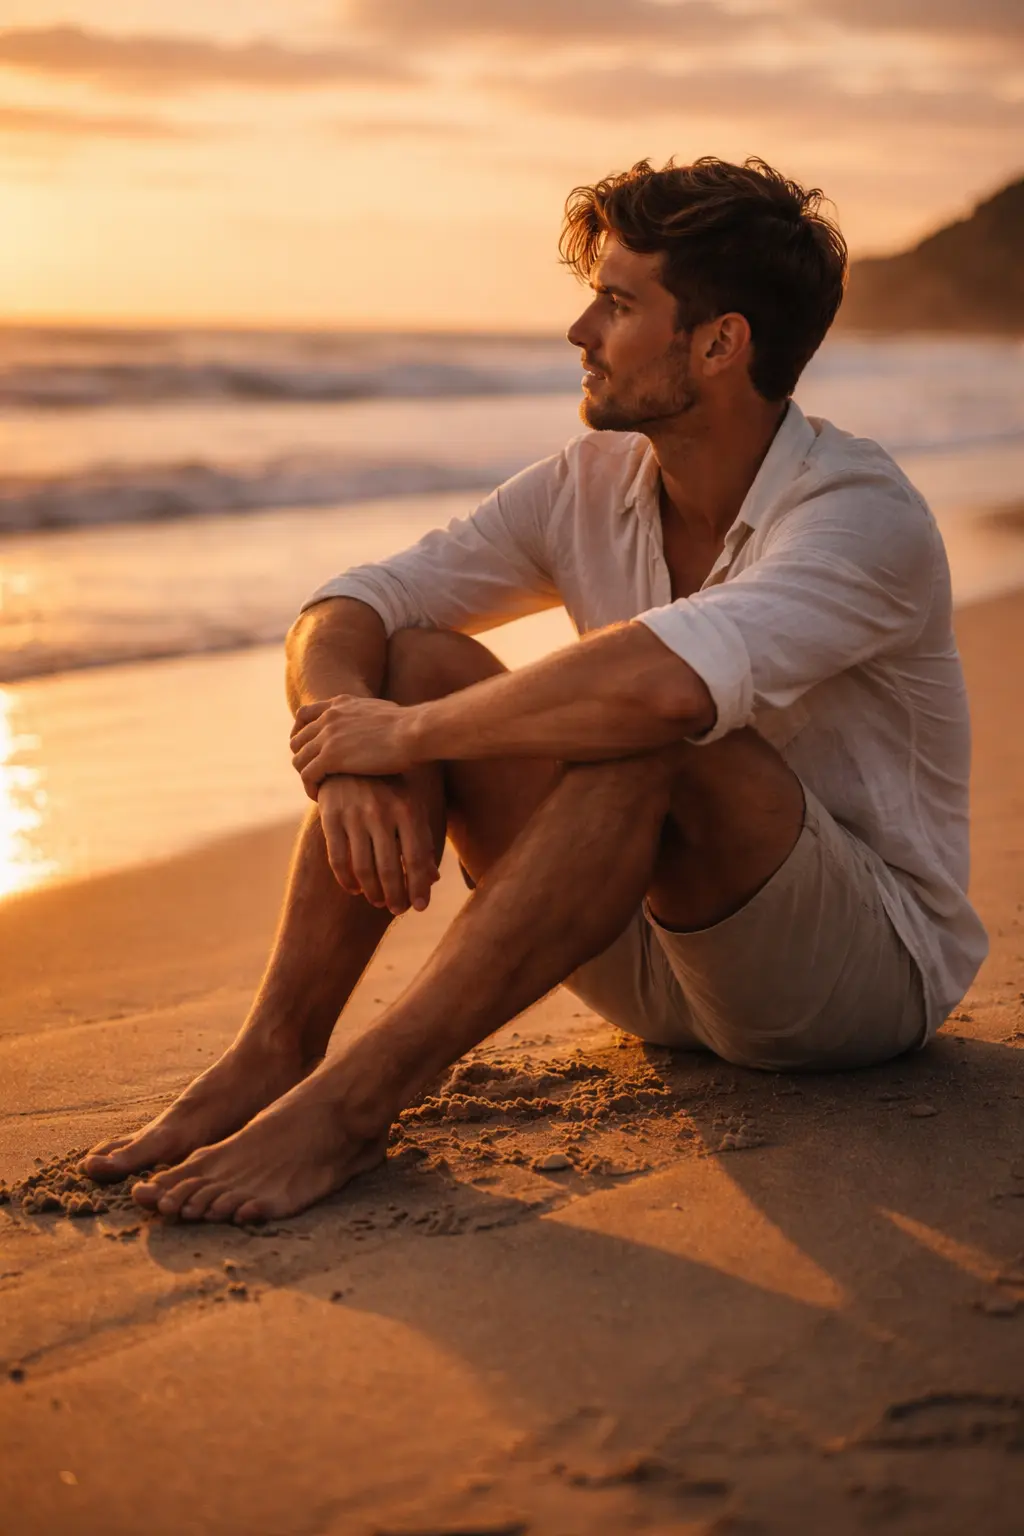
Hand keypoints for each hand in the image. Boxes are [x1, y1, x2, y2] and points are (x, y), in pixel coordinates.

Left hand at [291, 696, 414, 791]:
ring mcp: (327, 736)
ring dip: (306, 776)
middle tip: (315, 775)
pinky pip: (307, 775)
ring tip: (317, 789)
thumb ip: (370, 717)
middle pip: (297, 739)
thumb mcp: (383, 712)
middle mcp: (329, 717)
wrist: (414, 732)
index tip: (309, 750)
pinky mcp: (330, 757)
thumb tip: (380, 725)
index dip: (301, 734)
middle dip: (303, 758)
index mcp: (340, 704)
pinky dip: (310, 788)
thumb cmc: (410, 727)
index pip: (304, 715)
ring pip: (299, 759)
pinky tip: (319, 797)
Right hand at [316, 774, 439, 913]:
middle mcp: (382, 811)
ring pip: (364, 868)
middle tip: (398, 909)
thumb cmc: (387, 787)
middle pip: (391, 868)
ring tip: (379, 901)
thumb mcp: (410, 806)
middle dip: (396, 896)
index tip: (420, 906)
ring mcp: (354, 813)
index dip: (419, 887)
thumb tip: (432, 879)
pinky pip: (337, 858)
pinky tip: (355, 889)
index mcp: (408, 808)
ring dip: (373, 892)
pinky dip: (347, 880)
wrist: (349, 758)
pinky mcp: (330, 816)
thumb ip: (421, 840)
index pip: (417, 858)